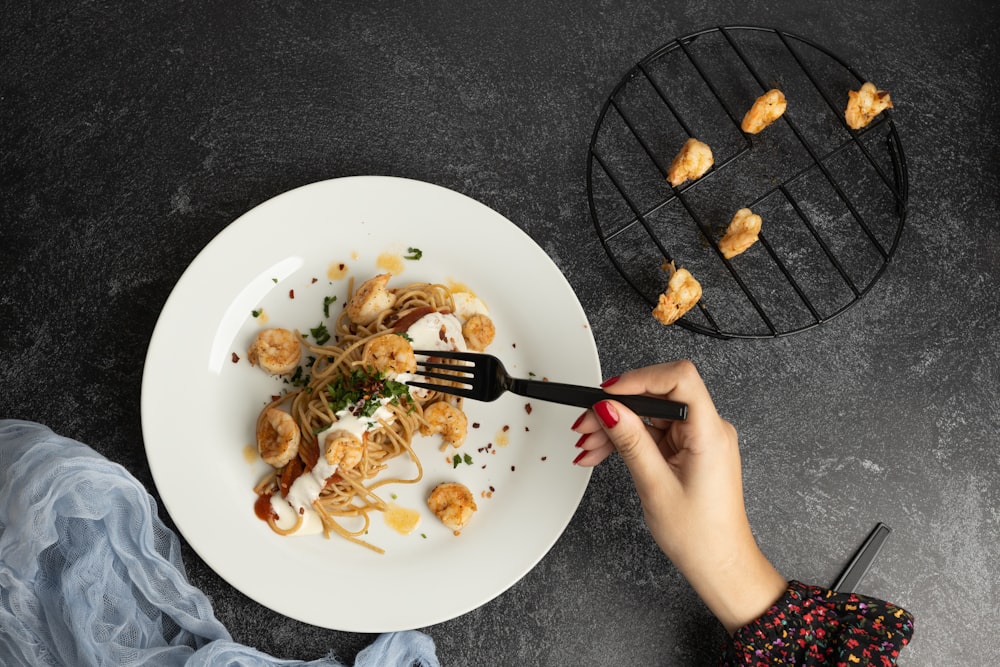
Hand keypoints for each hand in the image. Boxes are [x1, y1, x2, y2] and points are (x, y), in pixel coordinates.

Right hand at [571, 360, 786, 633]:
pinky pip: (653, 433)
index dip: (640, 379)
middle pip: (657, 396)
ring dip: (615, 426)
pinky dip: (626, 440)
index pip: (679, 380)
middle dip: (617, 406)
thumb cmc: (700, 536)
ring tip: (587, 444)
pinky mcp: (689, 450)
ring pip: (649, 415)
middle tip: (585, 423)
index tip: (607, 393)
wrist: (719, 564)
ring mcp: (698, 439)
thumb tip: (608, 408)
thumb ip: (631, 441)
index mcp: (710, 433)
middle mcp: (708, 430)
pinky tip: (601, 452)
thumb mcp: (655, 486)